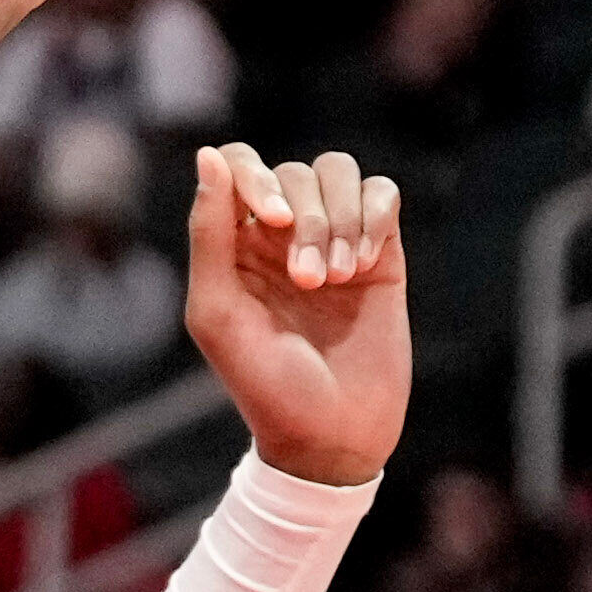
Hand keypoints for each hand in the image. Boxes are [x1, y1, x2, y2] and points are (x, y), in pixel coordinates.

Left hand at [185, 145, 409, 486]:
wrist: (331, 435)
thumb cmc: (264, 384)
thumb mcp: (218, 312)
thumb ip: (210, 234)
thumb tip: (208, 155)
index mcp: (235, 243)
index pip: (239, 163)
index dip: (257, 177)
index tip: (275, 222)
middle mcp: (282, 234)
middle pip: (295, 171)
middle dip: (308, 219)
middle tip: (310, 282)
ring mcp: (333, 240)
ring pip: (339, 173)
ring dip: (341, 218)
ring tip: (339, 277)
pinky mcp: (380, 254)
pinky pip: (382, 195)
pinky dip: (375, 218)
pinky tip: (364, 266)